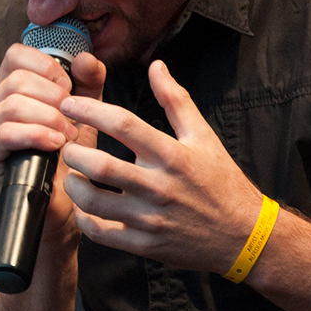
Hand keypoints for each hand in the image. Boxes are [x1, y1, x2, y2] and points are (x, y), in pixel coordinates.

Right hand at [0, 44, 105, 230]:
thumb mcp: (85, 112)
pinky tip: (55, 144)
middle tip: (73, 118)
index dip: (46, 66)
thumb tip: (87, 57)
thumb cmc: (70, 156)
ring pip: (12, 105)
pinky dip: (36, 135)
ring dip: (48, 118)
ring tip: (68, 135)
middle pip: (17, 80)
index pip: (16, 55)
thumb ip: (88, 82)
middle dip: (53, 97)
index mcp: (8, 87)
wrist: (65, 203)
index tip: (69, 87)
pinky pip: (5, 134)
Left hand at [59, 59, 262, 274]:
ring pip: (94, 202)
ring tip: (71, 173)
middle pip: (101, 165)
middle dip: (73, 151)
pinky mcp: (145, 244)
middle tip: (66, 144)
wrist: (245, 236)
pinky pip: (101, 233)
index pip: (123, 124)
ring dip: (73, 185)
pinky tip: (84, 206)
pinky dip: (83, 218)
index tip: (69, 104)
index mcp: (171, 155)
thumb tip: (156, 66)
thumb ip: (176, 100)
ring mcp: (150, 218)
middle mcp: (159, 186)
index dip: (90, 110)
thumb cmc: (222, 182)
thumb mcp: (204, 136)